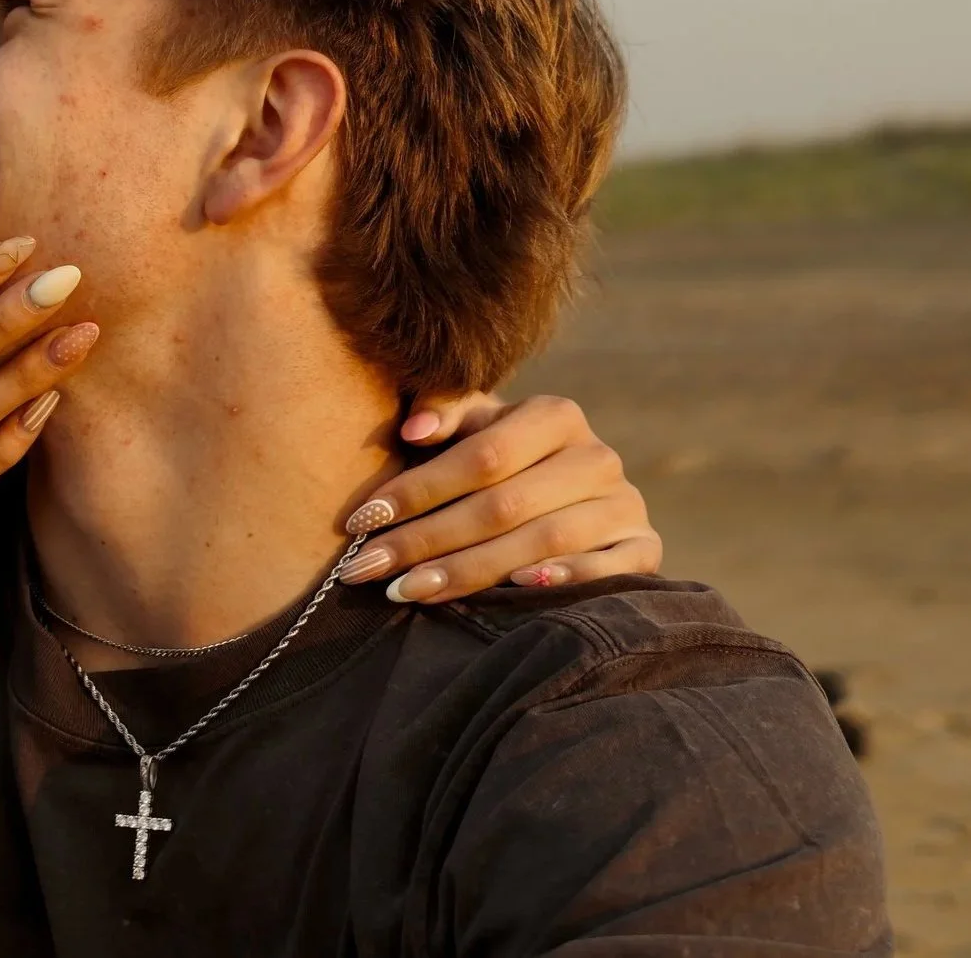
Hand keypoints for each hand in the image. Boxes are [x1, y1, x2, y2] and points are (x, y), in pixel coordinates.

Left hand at [337, 392, 661, 603]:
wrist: (574, 490)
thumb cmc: (502, 457)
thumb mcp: (474, 426)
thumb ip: (444, 412)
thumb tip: (413, 429)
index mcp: (556, 415)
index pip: (479, 457)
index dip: (417, 489)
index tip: (361, 519)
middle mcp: (596, 457)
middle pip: (502, 506)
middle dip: (425, 540)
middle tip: (365, 568)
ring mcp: (625, 504)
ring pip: (541, 543)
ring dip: (469, 571)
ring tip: (407, 590)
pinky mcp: (644, 548)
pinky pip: (608, 571)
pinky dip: (564, 581)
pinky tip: (514, 592)